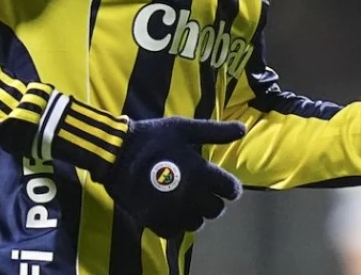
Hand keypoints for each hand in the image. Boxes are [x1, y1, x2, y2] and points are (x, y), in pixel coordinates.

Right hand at [99, 117, 245, 237]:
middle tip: (202, 190)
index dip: (229, 187)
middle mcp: (191, 195)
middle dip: (213, 200)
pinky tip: (171, 210)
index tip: (222, 184)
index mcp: (201, 172)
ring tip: (186, 201)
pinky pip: (176, 231)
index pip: (230, 189)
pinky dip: (176, 224)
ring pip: (197, 223)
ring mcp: (173, 210)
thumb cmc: (152, 138)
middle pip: (216, 210)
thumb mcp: (184, 128)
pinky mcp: (155, 220)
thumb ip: (215, 131)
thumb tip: (244, 128)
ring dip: (196, 214)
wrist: (116, 153)